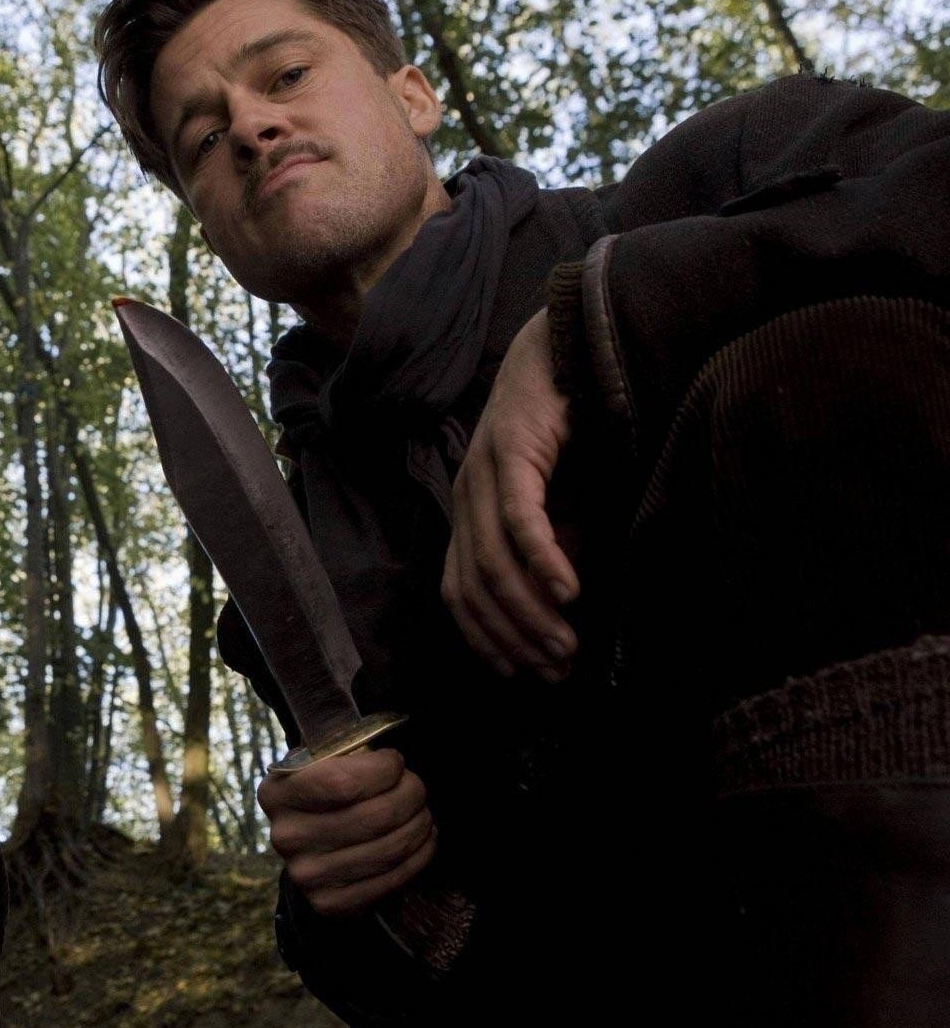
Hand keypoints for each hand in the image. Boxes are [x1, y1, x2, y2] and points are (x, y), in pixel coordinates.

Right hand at [258, 748, 435, 915]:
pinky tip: (422, 840)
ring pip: (390, 847)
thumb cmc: (323, 797)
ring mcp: (307, 875)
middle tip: (417, 788)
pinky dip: (419, 855)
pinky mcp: (331, 903)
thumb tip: (390, 760)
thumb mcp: (318, 767)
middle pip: (374, 816)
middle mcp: (287, 837)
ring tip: (422, 813)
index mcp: (277, 794)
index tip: (395, 762)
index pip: (342, 781)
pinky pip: (393, 878)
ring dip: (419, 825)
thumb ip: (345, 757)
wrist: (308, 850)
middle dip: (411, 795)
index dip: (382, 769)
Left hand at [442, 307, 580, 680]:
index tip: (525, 675)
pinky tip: (568, 590)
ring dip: (530, 610)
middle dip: (513, 638)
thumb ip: (554, 552)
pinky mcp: (510, 452)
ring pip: (494, 561)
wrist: (563, 352)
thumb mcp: (559, 508)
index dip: (487, 641)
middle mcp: (464, 500)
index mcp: (467, 516)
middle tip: (554, 670)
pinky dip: (543, 559)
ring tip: (566, 642)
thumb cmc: (563, 435)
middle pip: (474, 588)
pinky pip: (520, 518)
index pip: (459, 597)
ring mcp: (481, 476)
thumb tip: (562, 607)